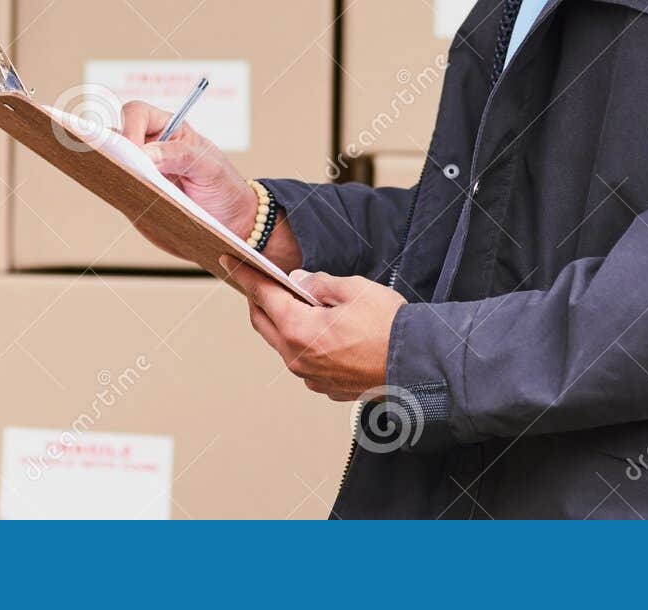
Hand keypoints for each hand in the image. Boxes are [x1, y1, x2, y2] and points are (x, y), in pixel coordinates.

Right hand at [119, 100, 255, 244]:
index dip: (130, 128)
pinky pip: (116, 186)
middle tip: (121, 168)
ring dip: (110, 168)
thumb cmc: (224, 186)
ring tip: (120, 182)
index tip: (135, 152)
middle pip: (115, 134)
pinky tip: (123, 196)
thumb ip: (181, 156)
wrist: (230, 221)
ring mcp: (139, 170)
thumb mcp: (210, 168)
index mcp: (169, 129)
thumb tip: (145, 154)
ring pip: (111, 160)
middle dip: (111, 147)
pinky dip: (114, 189)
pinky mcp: (135, 193)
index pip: (137, 114)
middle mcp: (149, 146)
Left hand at [220, 257, 405, 401]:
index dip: (245, 274)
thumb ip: (319, 283)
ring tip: (296, 301)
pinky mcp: (326, 387)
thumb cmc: (390, 327)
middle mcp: (298, 358)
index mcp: (299, 330)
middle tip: (259, 279)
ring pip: (283, 343)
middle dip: (259, 298)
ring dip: (283, 322)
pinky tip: (320, 329)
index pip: (262, 295)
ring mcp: (311, 376)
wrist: (418, 365)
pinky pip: (304, 360)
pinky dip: (303, 342)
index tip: (229, 260)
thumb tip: (299, 282)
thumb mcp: (354, 289)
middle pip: (264, 322)